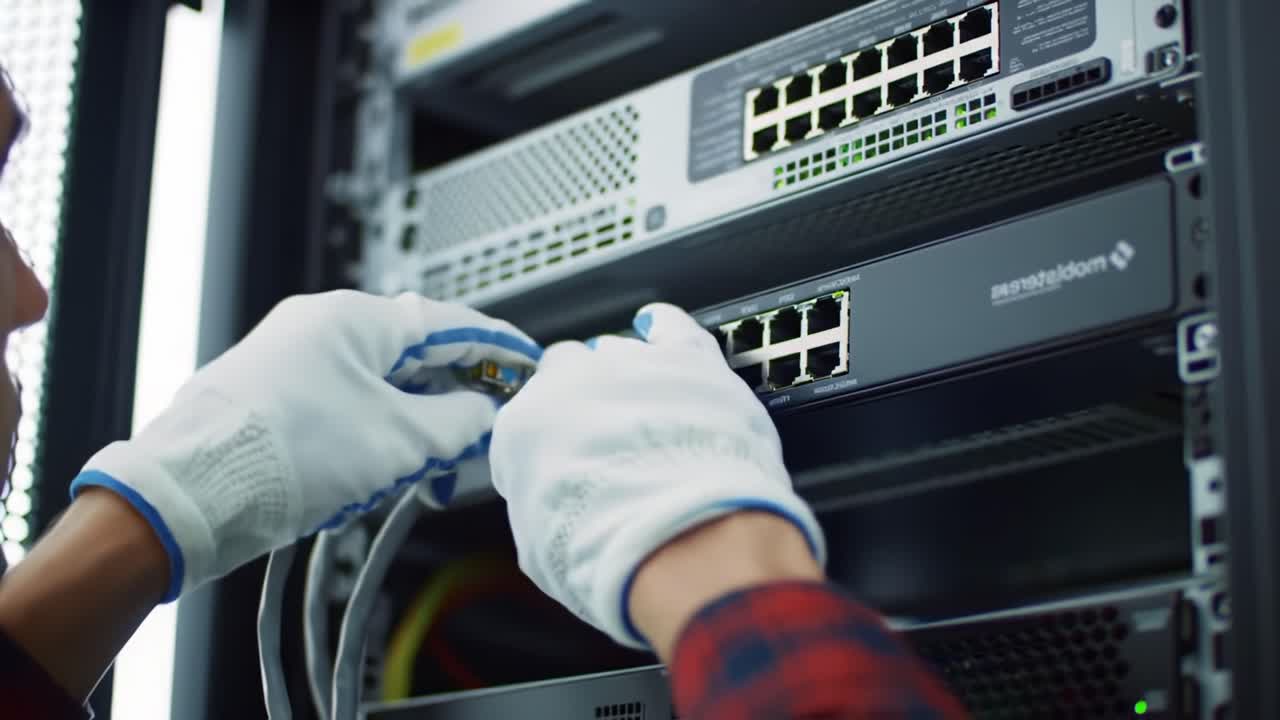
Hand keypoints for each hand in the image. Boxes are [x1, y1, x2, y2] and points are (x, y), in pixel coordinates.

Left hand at [70, 290, 539, 600]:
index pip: (447, 324)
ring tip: (416, 477)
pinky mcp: (268, 399)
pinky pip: (340, 411)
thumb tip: (484, 415)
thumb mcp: (399, 440)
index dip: (496, 347)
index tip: (527, 362)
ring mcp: (287, 361)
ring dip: (406, 432)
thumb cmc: (286, 456)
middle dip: (448, 405)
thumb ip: (458, 423)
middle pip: (410, 358)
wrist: (189, 496)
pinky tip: (368, 480)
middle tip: (477, 441)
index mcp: (352, 318)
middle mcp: (317, 328)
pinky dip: (368, 441)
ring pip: (375, 390)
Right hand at [490, 302, 824, 647]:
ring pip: (618, 352)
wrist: (683, 538)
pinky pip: (671, 326)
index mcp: (526, 424)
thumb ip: (537, 509)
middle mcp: (572, 381)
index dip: (551, 445)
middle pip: (568, 373)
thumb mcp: (542, 552)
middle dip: (583, 403)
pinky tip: (660, 330)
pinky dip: (664, 328)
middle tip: (607, 444)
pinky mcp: (689, 361)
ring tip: (647, 416)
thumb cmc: (607, 553)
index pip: (528, 420)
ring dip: (626, 378)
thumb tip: (549, 509)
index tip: (566, 466)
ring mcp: (633, 364)